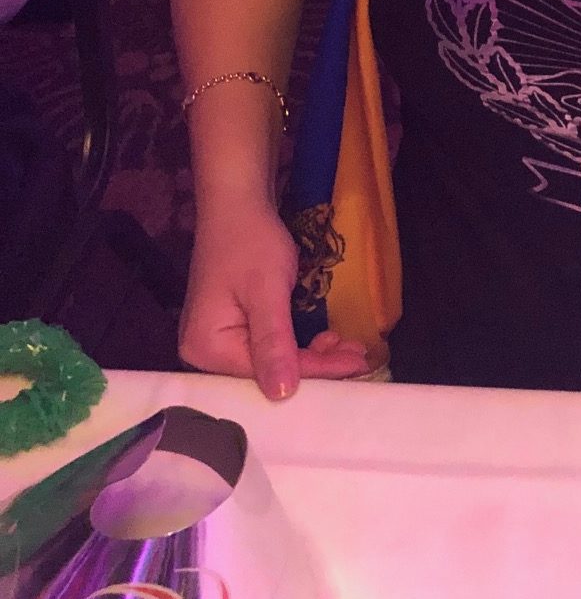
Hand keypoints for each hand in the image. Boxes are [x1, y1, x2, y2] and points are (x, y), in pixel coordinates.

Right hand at [180, 200, 370, 398]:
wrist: (238, 203)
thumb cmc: (251, 241)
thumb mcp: (266, 290)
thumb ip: (274, 342)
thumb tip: (282, 394)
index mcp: (205, 348)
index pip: (266, 372)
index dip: (314, 369)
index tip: (356, 364)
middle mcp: (204, 353)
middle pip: (267, 371)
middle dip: (315, 365)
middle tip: (358, 356)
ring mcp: (217, 341)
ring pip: (272, 361)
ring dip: (311, 355)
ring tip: (347, 346)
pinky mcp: (232, 329)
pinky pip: (267, 347)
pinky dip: (298, 344)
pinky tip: (324, 339)